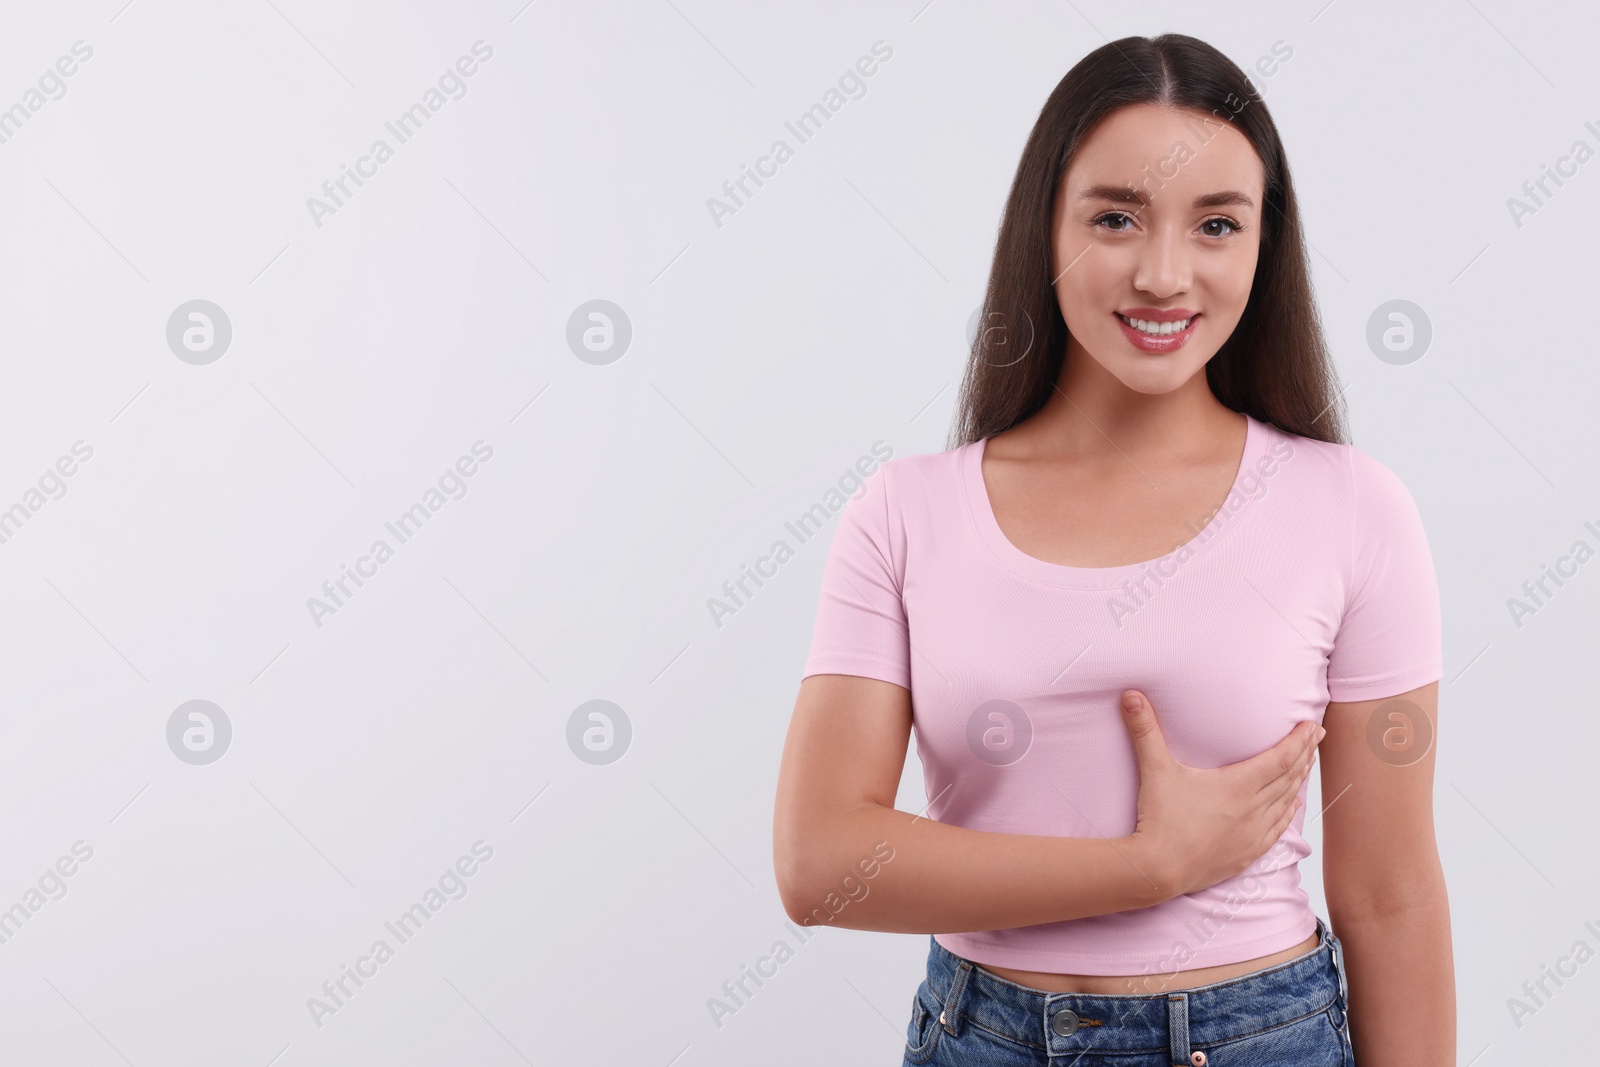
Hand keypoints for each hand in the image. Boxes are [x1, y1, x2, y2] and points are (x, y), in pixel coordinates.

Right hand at [1119, 688, 1321, 902]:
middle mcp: (1252, 809)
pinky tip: (1293, 806)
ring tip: (1307, 765)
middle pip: (1288, 777)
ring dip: (1299, 782)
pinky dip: (1288, 813)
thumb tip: (1130, 695)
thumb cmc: (1159, 820)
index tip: (1312, 726)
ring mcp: (1252, 834)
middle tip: (1317, 737)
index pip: (1280, 758)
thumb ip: (1145, 731)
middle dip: (1304, 755)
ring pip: (1286, 803)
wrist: (1158, 870)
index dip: (1299, 741)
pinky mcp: (1247, 854)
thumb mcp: (1155, 770)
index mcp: (1237, 786)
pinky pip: (1277, 829)